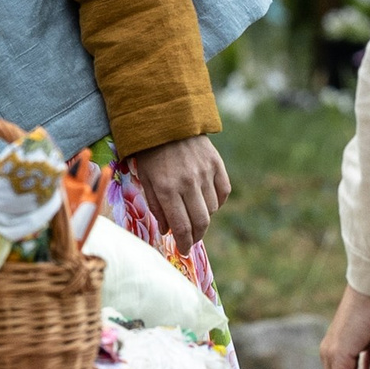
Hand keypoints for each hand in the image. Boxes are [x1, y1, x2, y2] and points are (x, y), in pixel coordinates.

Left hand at [123, 134, 229, 251]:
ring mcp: (205, 173)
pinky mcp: (217, 163)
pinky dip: (217, 201)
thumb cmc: (150, 152)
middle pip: (201, 222)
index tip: (184, 250)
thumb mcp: (146, 179)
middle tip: (191, 240)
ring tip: (194, 214)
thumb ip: (157, 205)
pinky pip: (223, 192)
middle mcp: (189, 183)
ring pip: (213, 208)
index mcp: (167, 188)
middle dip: (196, 236)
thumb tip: (168, 230)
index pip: (181, 226)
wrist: (166, 118)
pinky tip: (207, 201)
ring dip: (204, 217)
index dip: (184, 243)